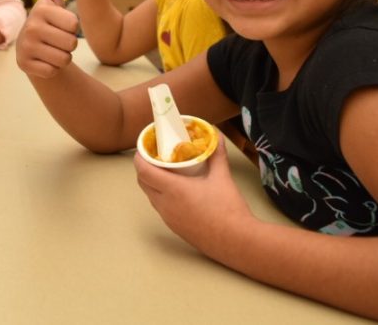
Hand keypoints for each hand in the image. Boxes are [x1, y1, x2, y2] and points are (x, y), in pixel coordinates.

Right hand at [15, 0, 78, 77]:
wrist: (34, 52)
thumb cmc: (49, 25)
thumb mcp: (53, 5)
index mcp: (40, 10)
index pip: (74, 23)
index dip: (72, 27)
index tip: (61, 25)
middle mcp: (31, 27)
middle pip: (71, 43)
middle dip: (69, 44)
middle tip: (56, 40)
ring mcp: (26, 47)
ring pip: (64, 58)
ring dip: (62, 57)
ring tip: (51, 50)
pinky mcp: (25, 65)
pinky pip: (53, 70)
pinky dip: (52, 68)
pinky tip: (44, 61)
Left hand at [133, 138, 252, 251]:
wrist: (237, 242)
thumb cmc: (229, 209)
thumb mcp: (222, 177)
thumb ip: (217, 155)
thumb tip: (217, 136)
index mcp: (173, 190)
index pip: (143, 171)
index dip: (140, 157)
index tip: (143, 147)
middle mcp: (166, 205)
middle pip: (143, 183)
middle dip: (145, 168)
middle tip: (155, 157)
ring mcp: (169, 219)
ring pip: (151, 196)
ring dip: (152, 183)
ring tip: (165, 172)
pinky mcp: (175, 228)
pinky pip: (160, 208)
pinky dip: (161, 197)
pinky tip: (176, 192)